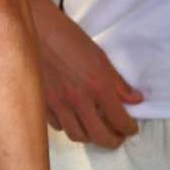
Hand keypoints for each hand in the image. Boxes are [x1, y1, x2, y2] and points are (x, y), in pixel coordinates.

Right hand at [35, 10, 143, 148]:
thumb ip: (117, 82)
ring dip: (91, 137)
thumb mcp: (99, 56)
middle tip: (117, 138)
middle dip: (112, 141)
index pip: (119, 120)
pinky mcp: (42, 105)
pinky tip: (74, 120)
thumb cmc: (67, 37)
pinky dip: (69, 127)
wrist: (35, 29)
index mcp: (98, 86)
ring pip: (78, 135)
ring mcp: (59, 105)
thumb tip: (134, 98)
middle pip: (100, 136)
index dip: (129, 128)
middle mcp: (79, 100)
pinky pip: (59, 126)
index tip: (131, 129)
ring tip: (96, 131)